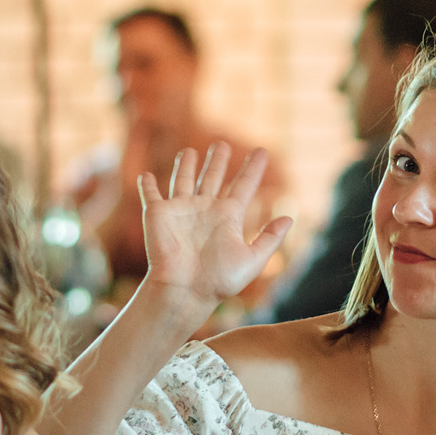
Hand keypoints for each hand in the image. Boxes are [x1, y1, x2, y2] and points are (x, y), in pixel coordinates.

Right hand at [137, 143, 293, 316]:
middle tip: (222, 144)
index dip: (253, 168)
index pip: (244, 185)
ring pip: (184, 180)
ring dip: (186, 166)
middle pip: (213, 177)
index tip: (262, 151)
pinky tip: (146, 175)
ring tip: (190, 152)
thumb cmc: (219, 280)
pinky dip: (147, 185)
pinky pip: (151, 194)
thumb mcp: (253, 260)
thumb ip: (270, 238)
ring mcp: (181, 210)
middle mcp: (205, 209)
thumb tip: (290, 218)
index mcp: (228, 217)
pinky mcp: (157, 213)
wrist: (184, 290)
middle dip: (218, 161)